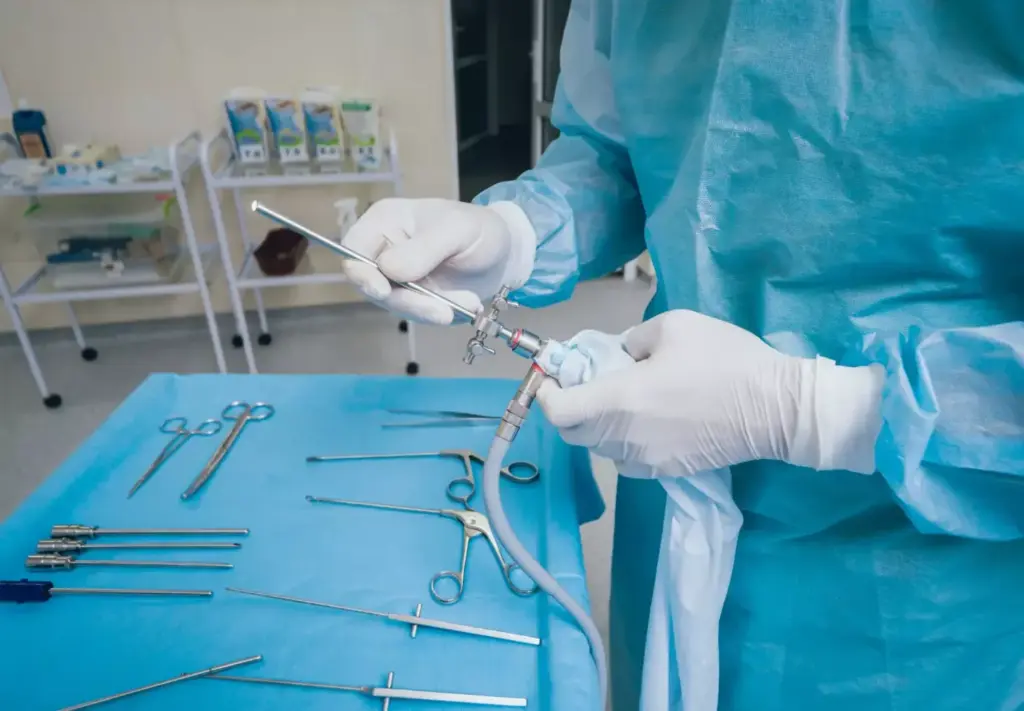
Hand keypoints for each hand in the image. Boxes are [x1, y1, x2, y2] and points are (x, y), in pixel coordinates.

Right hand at [340, 198, 535, 323]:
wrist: (506, 254)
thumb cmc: (480, 230)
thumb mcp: (456, 230)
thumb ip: (423, 249)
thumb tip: (389, 270)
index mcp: (385, 222)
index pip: (353, 249)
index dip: (361, 273)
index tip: (383, 290)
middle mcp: (384, 250)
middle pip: (371, 284)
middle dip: (407, 301)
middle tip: (442, 311)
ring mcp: (397, 277)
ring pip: (394, 304)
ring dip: (428, 311)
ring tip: (466, 304)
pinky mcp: (413, 297)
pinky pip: (414, 314)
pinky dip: (438, 315)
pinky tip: (465, 305)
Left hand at [537, 310, 883, 476]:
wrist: (777, 407)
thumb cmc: (726, 360)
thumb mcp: (674, 326)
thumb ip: (632, 340)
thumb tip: (620, 356)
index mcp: (621, 401)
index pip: (559, 412)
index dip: (547, 394)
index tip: (553, 377)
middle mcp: (625, 438)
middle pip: (574, 434)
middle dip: (569, 409)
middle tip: (583, 382)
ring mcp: (647, 460)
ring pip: (600, 448)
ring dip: (596, 425)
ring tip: (617, 398)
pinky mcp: (668, 471)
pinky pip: (627, 459)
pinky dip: (621, 441)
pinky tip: (643, 419)